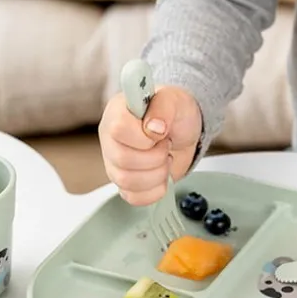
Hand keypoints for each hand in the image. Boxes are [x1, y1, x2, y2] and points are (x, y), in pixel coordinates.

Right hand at [99, 86, 202, 205]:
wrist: (185, 132)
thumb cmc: (175, 113)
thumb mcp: (174, 100)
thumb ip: (163, 107)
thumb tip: (154, 127)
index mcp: (117, 113)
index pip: (118, 129)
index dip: (144, 136)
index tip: (161, 132)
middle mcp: (110, 139)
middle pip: (122, 159)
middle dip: (155, 156)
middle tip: (166, 145)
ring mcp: (114, 163)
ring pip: (126, 181)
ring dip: (157, 173)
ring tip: (165, 158)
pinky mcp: (125, 183)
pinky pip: (133, 197)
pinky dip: (155, 190)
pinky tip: (162, 175)